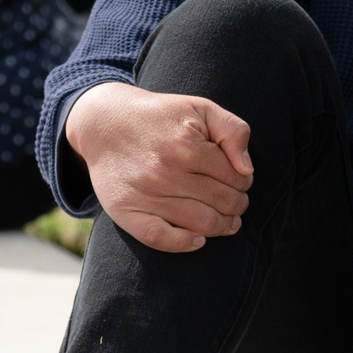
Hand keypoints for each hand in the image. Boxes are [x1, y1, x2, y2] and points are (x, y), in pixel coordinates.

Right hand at [66, 82, 253, 252]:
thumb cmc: (160, 116)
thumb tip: (247, 170)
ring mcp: (144, 194)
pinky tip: (198, 240)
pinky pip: (160, 239)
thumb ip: (233, 131)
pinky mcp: (126, 211)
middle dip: (238, 205)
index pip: (236, 177)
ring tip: (227, 221)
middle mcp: (165, 172)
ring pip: (200, 224)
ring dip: (222, 226)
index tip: (241, 181)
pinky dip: (184, 244)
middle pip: (222, 202)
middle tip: (236, 202)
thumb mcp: (201, 108)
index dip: (245, 182)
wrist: (105, 122)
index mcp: (187, 146)